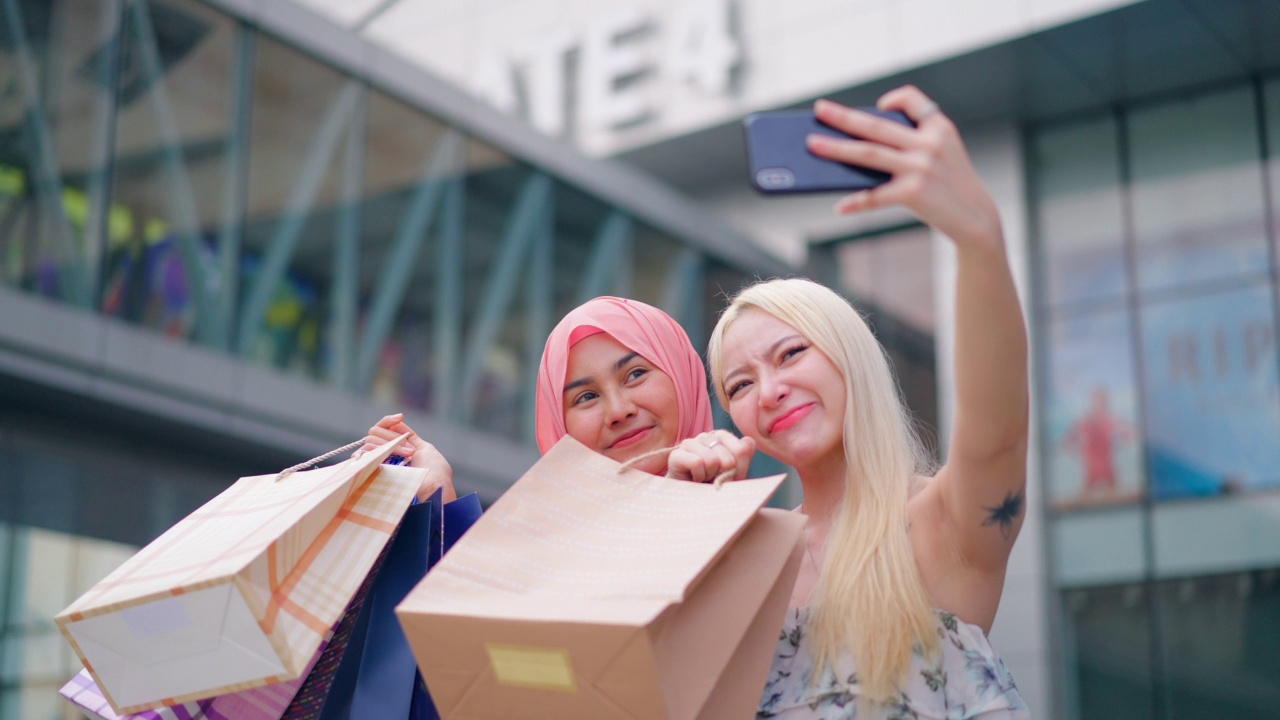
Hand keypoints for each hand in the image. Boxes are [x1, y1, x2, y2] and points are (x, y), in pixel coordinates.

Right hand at [361, 413, 455, 502]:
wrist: (434, 487)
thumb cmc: (434, 471)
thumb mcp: (424, 448)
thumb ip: (408, 436)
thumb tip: (397, 422)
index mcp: (395, 450)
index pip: (382, 428)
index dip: (388, 421)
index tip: (400, 417)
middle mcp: (383, 456)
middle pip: (373, 432)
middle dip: (391, 435)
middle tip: (409, 450)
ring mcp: (376, 463)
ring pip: (369, 441)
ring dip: (391, 444)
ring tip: (408, 455)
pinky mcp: (371, 472)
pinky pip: (363, 453)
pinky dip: (377, 449)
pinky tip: (389, 454)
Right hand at [666, 430, 755, 483]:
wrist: (691, 501)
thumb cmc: (714, 485)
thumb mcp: (735, 474)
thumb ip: (744, 457)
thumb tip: (749, 441)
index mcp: (722, 437)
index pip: (741, 449)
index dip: (739, 469)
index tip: (730, 476)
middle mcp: (706, 436)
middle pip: (728, 458)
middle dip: (723, 476)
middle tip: (714, 480)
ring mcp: (690, 443)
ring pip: (712, 460)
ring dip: (709, 476)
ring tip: (703, 479)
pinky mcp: (676, 454)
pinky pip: (697, 463)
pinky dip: (698, 476)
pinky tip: (693, 479)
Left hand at [806, 86, 1001, 250]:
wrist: (976, 217)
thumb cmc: (950, 185)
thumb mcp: (943, 153)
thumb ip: (912, 143)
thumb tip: (857, 151)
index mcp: (938, 127)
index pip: (913, 100)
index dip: (893, 99)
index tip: (878, 105)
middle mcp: (929, 143)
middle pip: (876, 126)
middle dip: (843, 117)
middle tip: (819, 110)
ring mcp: (921, 167)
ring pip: (868, 154)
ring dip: (837, 149)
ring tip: (814, 146)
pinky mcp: (914, 192)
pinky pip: (875, 195)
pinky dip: (856, 202)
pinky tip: (840, 206)